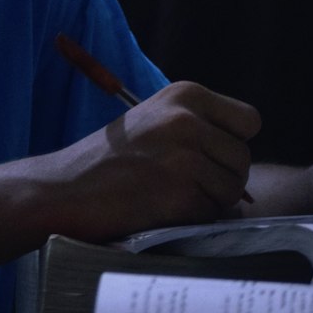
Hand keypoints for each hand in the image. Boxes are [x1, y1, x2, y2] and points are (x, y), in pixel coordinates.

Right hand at [38, 80, 259, 240]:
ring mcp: (184, 156)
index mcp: (185, 94)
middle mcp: (188, 119)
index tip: (207, 155)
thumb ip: (198, 128)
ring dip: (209, 201)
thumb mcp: (155, 120)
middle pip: (243, 159)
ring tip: (169, 195)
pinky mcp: (179, 193)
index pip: (249, 120)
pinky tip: (161, 209)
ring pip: (232, 189)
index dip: (232, 143)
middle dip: (223, 177)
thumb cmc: (109, 159)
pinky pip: (211, 213)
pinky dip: (192, 218)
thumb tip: (245, 161)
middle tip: (184, 184)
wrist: (62, 189)